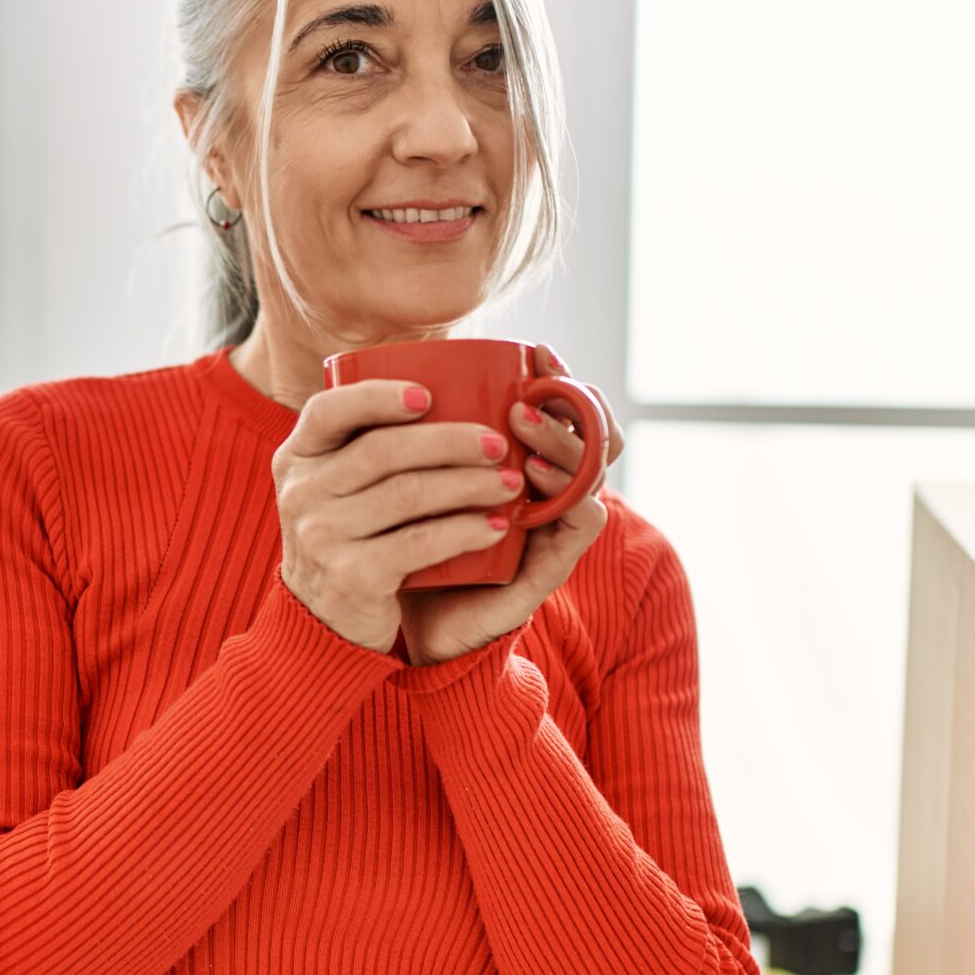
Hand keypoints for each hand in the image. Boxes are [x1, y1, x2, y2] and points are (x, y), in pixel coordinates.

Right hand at [273, 377, 535, 654]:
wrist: (325, 623)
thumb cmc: (350, 537)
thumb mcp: (336, 486)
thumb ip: (365, 441)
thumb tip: (438, 374)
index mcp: (296, 458)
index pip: (328, 411)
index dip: (378, 397)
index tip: (427, 395)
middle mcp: (300, 493)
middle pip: (382, 451)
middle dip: (450, 442)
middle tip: (498, 443)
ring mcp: (321, 536)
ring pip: (408, 494)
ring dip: (469, 484)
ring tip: (511, 483)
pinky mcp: (351, 576)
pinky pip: (418, 542)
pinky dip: (464, 531)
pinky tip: (497, 526)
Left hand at [396, 343, 621, 667]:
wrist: (399, 624)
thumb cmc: (399, 542)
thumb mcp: (402, 483)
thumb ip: (406, 438)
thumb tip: (379, 362)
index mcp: (521, 468)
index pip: (569, 412)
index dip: (565, 378)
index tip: (538, 350)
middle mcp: (547, 495)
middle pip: (594, 434)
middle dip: (570, 402)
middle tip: (531, 387)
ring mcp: (552, 530)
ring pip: (591, 472)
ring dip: (564, 441)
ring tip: (526, 421)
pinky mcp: (547, 569)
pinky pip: (580, 524)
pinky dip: (567, 496)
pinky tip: (533, 476)